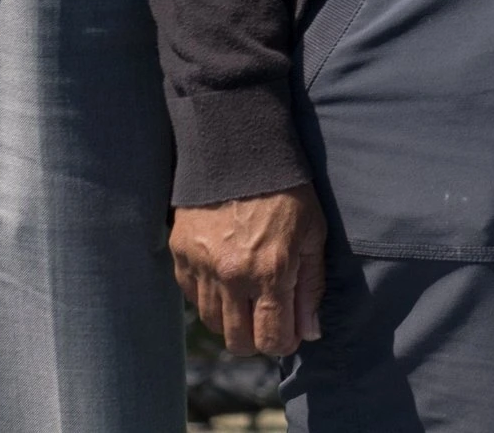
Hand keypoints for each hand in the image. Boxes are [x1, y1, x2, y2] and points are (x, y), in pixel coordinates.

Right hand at [173, 185, 327, 357]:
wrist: (238, 151)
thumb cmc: (287, 192)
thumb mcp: (314, 233)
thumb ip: (311, 286)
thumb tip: (309, 331)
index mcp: (270, 272)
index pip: (272, 339)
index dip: (284, 342)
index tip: (290, 330)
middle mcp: (232, 277)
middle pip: (238, 342)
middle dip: (256, 338)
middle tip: (267, 318)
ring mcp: (202, 268)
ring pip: (213, 323)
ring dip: (232, 319)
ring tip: (246, 296)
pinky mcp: (180, 256)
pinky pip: (192, 298)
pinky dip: (209, 297)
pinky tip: (224, 278)